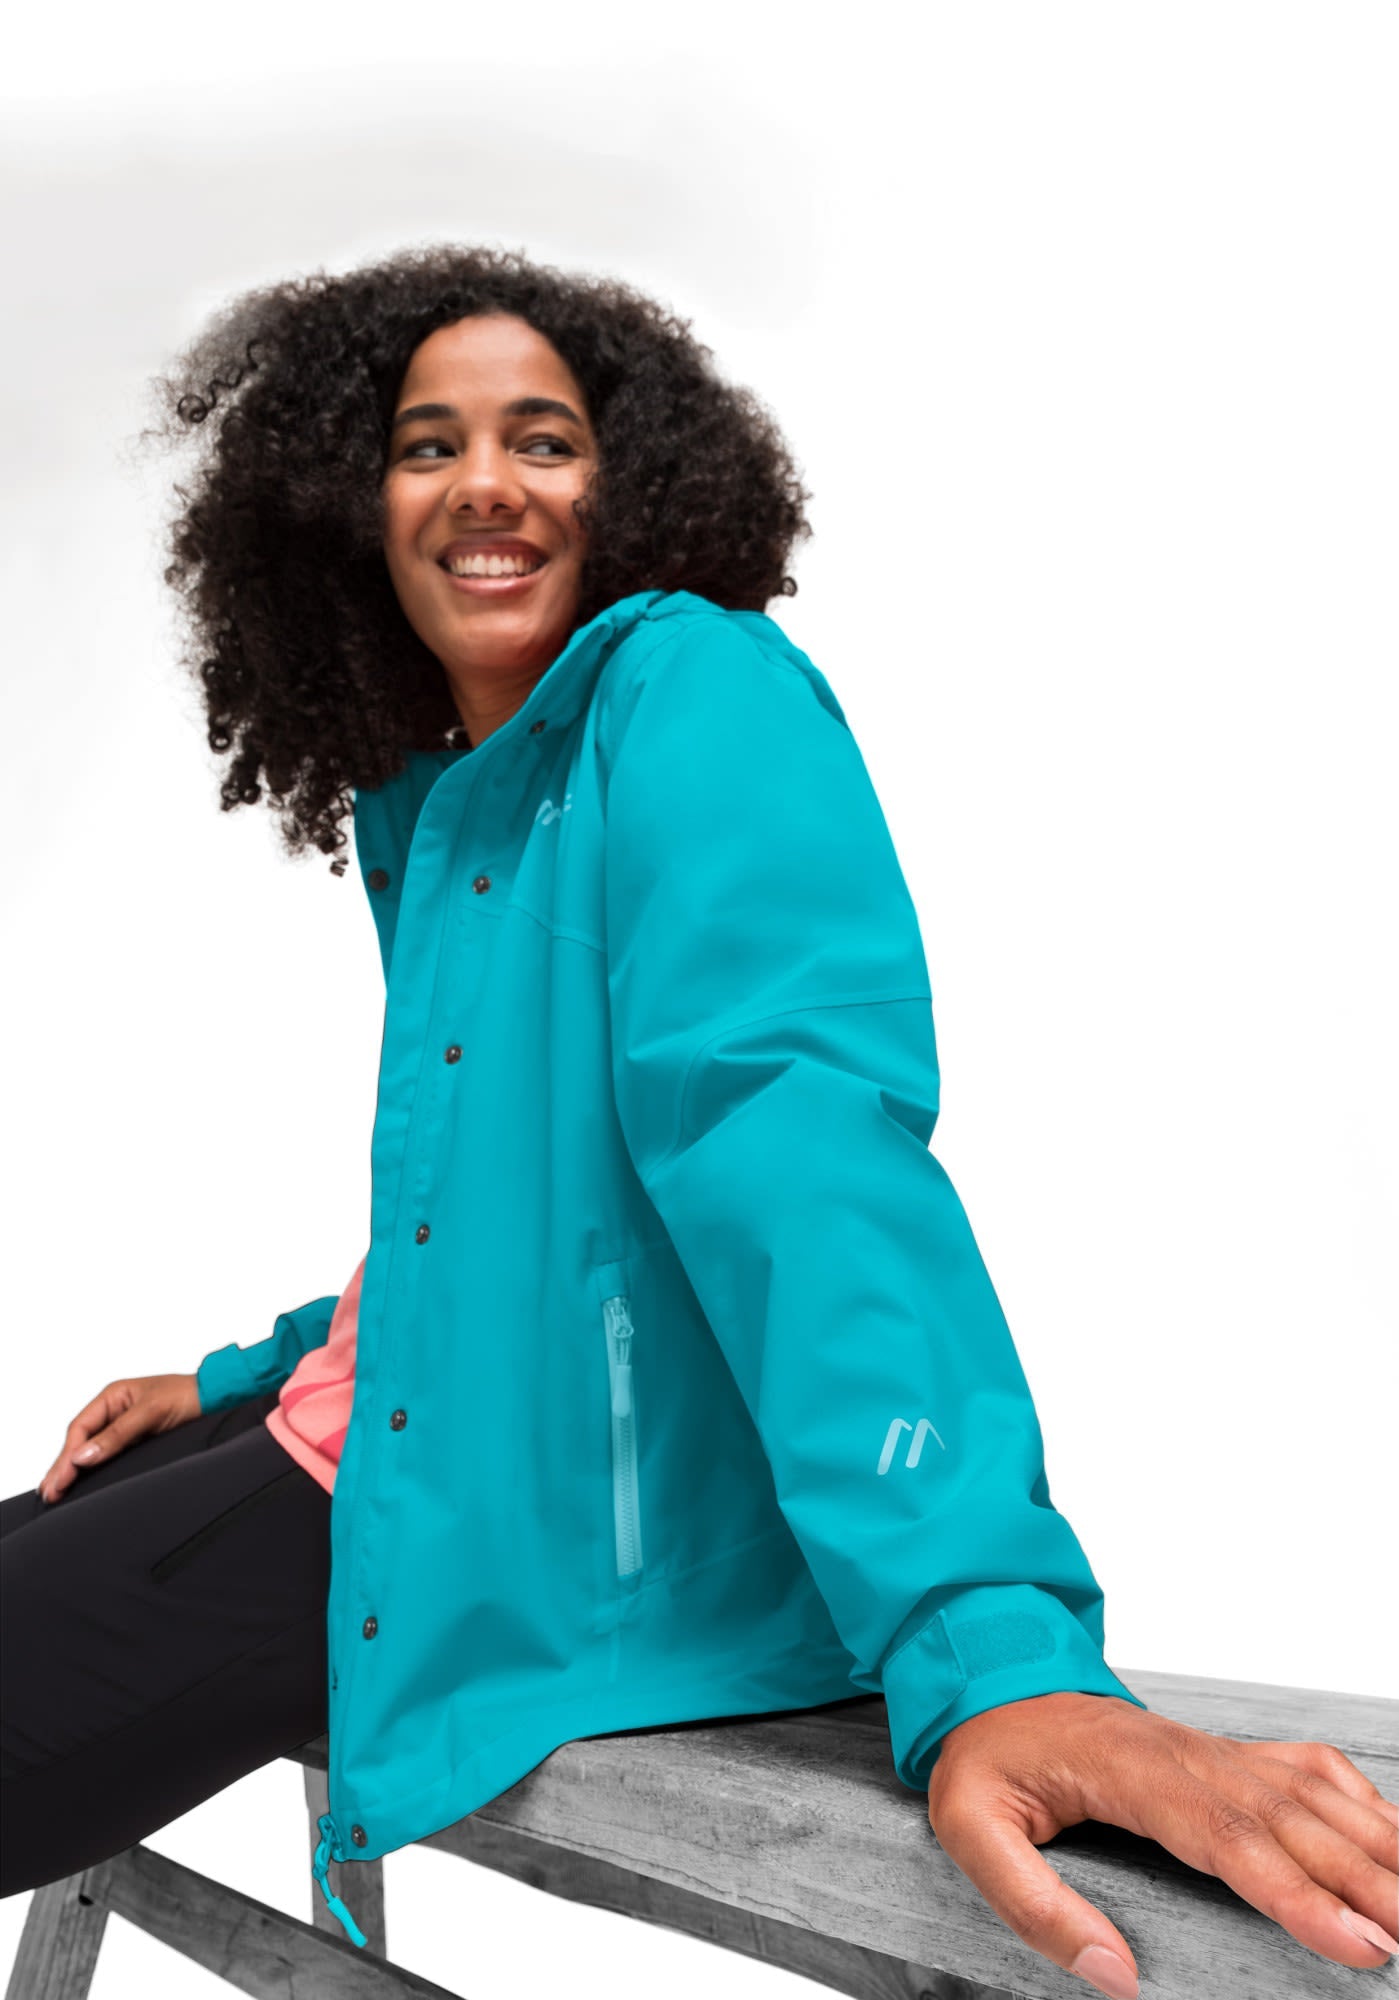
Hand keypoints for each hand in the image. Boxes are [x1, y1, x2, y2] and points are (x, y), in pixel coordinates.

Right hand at [37, 1373, 203, 1504]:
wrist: (219, 1399)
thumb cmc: (188, 1396)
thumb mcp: (151, 1412)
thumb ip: (117, 1435)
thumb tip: (83, 1456)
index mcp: (113, 1397)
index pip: (80, 1428)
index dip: (67, 1456)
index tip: (58, 1481)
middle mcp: (114, 1411)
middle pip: (80, 1441)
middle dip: (62, 1467)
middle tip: (49, 1495)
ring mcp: (124, 1427)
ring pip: (91, 1451)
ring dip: (73, 1471)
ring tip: (55, 1494)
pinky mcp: (136, 1441)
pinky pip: (108, 1457)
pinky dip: (92, 1470)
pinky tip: (83, 1484)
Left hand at [926, 1689, 1398, 1997]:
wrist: (989, 1680)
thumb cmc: (986, 1757)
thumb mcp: (969, 1826)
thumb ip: (1032, 1904)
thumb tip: (1112, 1975)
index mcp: (1132, 1773)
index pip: (1230, 1837)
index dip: (1298, 1893)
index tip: (1357, 1943)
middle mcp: (1188, 1755)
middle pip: (1293, 1821)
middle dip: (1365, 1882)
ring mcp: (1211, 1750)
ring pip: (1313, 1794)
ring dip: (1377, 1844)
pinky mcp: (1222, 1754)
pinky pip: (1306, 1769)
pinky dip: (1360, 1802)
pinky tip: (1393, 1836)